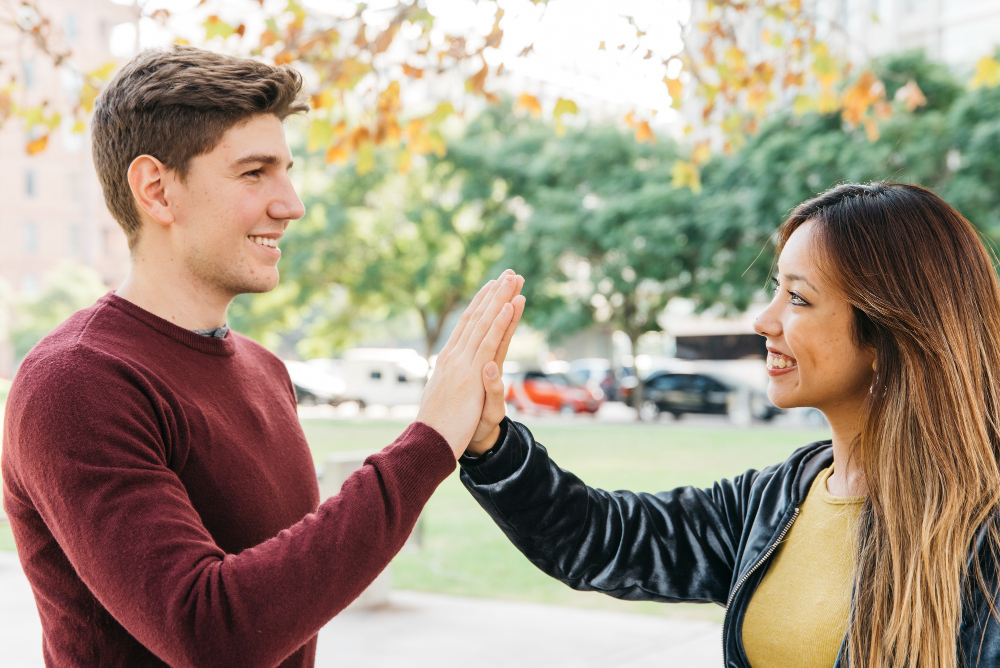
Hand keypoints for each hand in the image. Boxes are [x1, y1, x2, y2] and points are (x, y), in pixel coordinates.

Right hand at [416, 270, 525, 458]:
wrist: (432, 444)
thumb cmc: (442, 427)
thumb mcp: (454, 400)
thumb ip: (461, 384)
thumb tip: (467, 373)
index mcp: (451, 360)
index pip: (468, 325)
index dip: (482, 304)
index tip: (493, 286)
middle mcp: (456, 356)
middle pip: (479, 317)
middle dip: (495, 294)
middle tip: (511, 272)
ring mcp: (464, 362)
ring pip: (485, 322)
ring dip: (501, 298)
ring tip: (515, 278)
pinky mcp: (472, 373)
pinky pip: (489, 341)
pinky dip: (499, 321)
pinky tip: (509, 304)